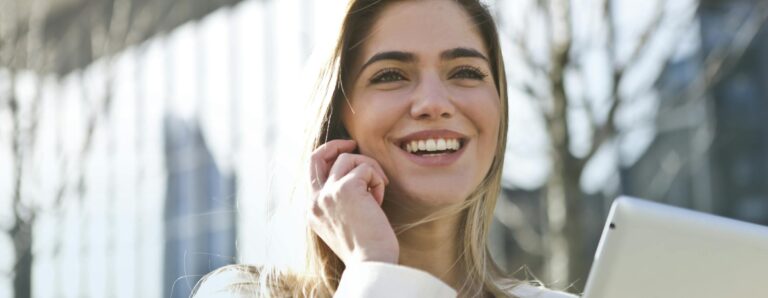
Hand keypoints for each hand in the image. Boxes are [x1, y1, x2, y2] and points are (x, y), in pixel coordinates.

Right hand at [307, 139, 398, 264]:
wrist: (371, 262)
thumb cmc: (366, 247)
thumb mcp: (344, 222)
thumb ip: (339, 201)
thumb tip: (354, 175)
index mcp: (312, 210)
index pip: (313, 171)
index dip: (329, 157)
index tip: (347, 153)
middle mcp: (315, 200)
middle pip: (317, 156)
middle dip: (336, 145)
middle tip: (354, 143)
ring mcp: (328, 193)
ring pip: (349, 159)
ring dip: (370, 170)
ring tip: (378, 191)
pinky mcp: (346, 189)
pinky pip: (366, 168)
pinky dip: (378, 180)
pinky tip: (379, 201)